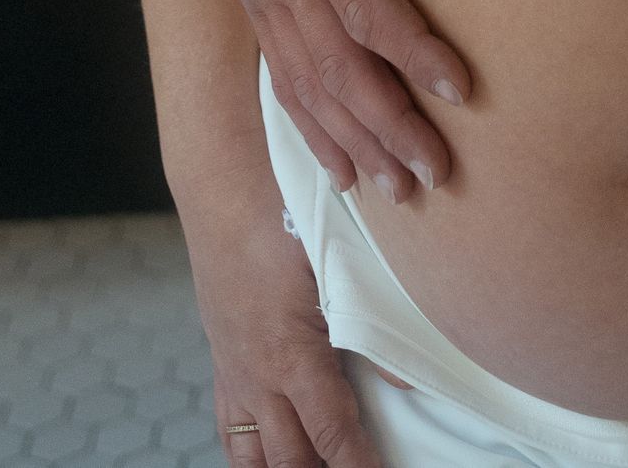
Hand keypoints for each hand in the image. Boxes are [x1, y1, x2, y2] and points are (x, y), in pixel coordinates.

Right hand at [170, 0, 472, 197]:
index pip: (369, 8)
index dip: (414, 53)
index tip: (460, 91)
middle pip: (342, 70)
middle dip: (391, 126)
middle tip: (440, 175)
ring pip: (311, 87)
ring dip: (356, 141)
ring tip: (400, 191)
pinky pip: (284, 77)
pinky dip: (311, 128)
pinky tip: (338, 169)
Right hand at [180, 143, 383, 467]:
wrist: (219, 187)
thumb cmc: (278, 214)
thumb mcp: (333, 259)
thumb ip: (371, 317)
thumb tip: (407, 372)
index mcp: (290, 355)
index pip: (330, 433)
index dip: (358, 467)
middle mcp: (257, 376)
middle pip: (291, 459)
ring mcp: (235, 374)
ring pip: (254, 457)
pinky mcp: (222, 363)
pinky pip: (230, 431)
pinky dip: (252, 456)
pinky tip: (272, 459)